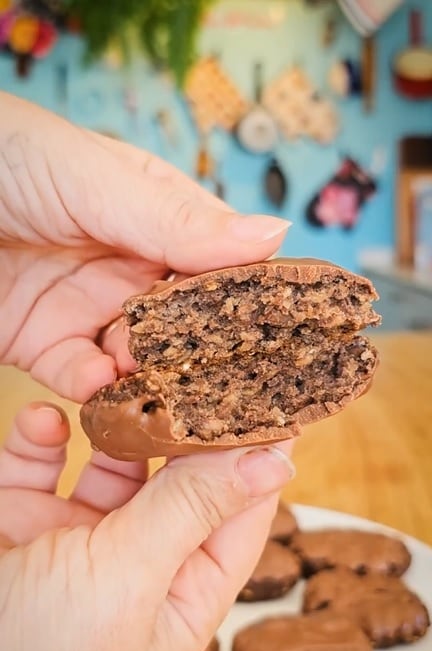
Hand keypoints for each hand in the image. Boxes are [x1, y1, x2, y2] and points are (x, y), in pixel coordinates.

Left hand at [0, 93, 288, 401]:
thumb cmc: (6, 157)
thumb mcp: (94, 179)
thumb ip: (175, 218)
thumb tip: (273, 235)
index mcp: (157, 218)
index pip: (221, 265)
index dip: (253, 301)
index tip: (285, 336)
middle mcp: (132, 270)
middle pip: (189, 325)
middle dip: (210, 357)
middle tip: (238, 391)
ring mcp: (93, 312)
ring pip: (143, 361)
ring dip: (157, 383)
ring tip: (176, 403)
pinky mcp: (49, 348)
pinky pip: (85, 381)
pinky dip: (100, 394)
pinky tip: (109, 393)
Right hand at [0, 403, 294, 650]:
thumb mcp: (128, 580)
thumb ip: (191, 511)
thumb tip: (273, 463)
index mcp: (178, 596)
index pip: (238, 516)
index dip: (257, 458)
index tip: (273, 399)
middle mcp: (134, 565)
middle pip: (177, 481)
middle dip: (185, 427)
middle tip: (198, 366)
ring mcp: (76, 539)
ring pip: (111, 463)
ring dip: (114, 423)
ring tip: (120, 379)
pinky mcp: (22, 519)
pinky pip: (41, 464)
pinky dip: (42, 437)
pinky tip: (44, 419)